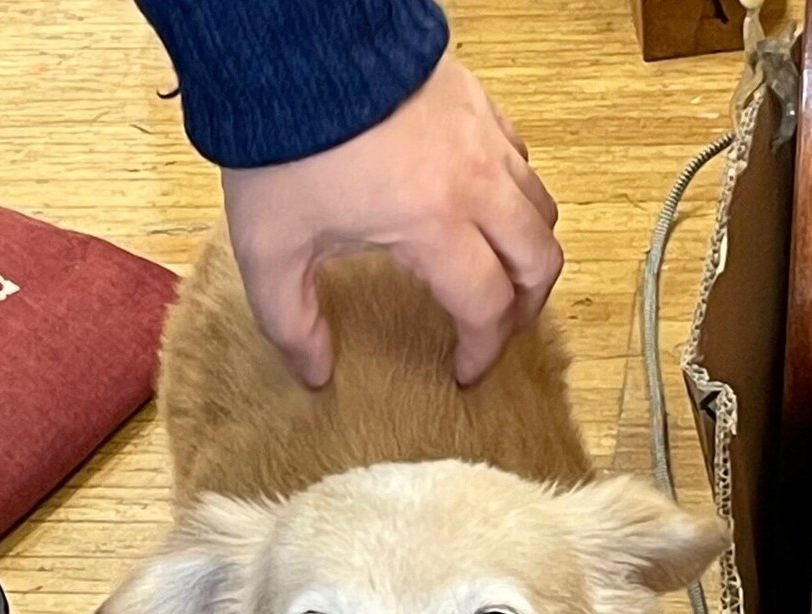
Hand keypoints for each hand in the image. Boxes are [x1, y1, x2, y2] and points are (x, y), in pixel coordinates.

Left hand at [220, 56, 561, 387]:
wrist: (294, 43)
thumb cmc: (283, 146)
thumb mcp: (270, 252)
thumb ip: (293, 323)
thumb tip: (315, 373)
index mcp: (435, 226)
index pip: (487, 308)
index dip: (483, 352)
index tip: (465, 374)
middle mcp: (475, 182)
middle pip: (539, 260)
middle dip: (525, 309)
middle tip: (496, 331)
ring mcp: (482, 136)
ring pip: (540, 207)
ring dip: (529, 252)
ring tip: (499, 276)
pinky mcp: (475, 101)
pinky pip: (521, 158)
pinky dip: (517, 195)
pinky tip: (482, 209)